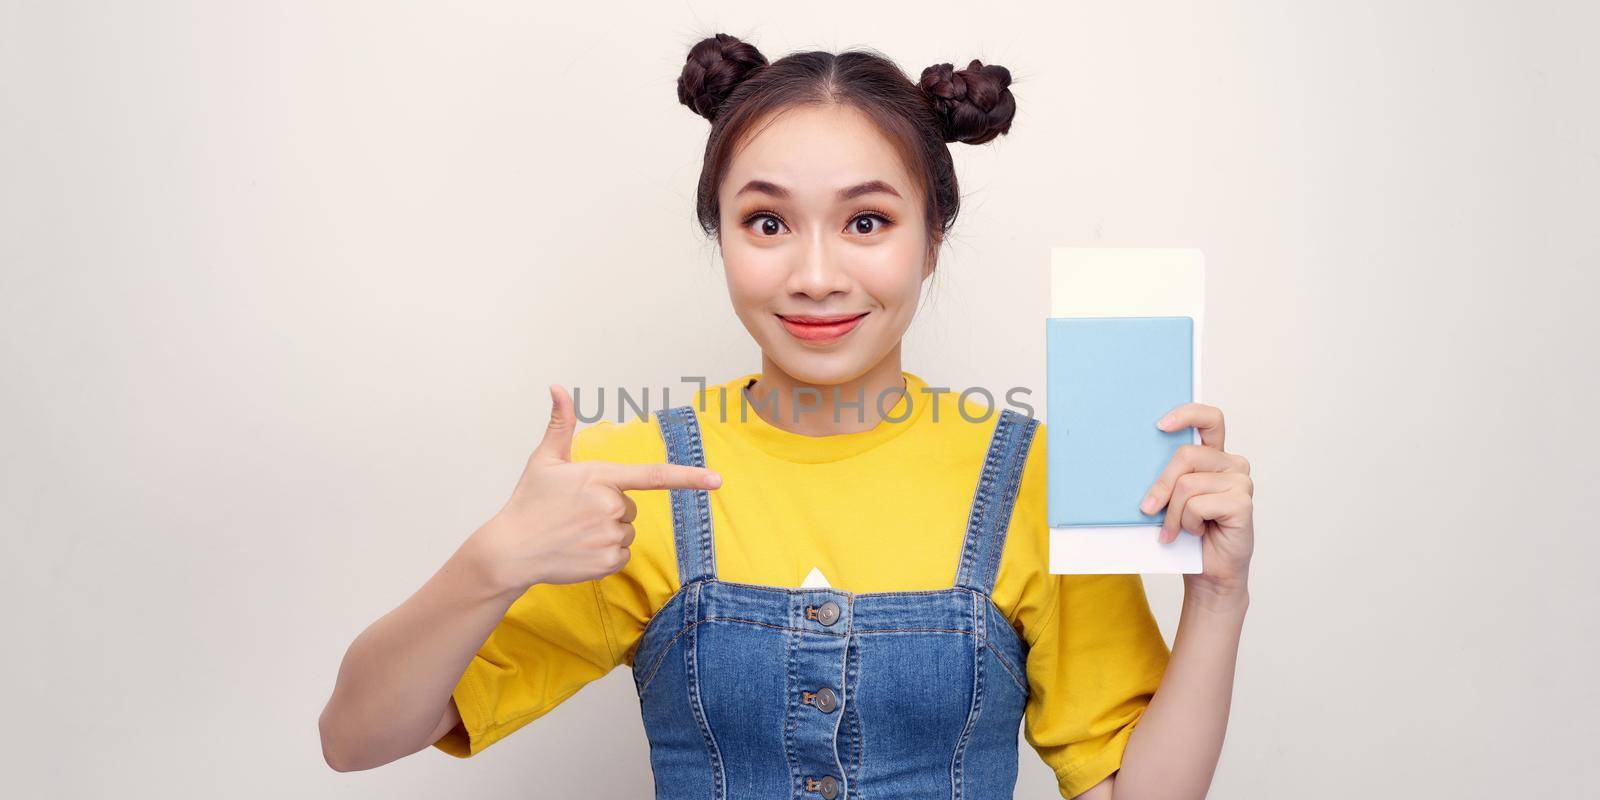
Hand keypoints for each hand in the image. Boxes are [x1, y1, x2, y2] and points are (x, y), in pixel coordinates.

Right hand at [467, 384, 721, 592]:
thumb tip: (557, 386)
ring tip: (574, 532)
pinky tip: (578, 550)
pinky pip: (621, 554)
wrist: (510, 551)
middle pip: (631, 506)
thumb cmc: (528, 502)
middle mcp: (610, 506)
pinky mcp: (607, 562)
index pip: (653, 474)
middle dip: (609, 508)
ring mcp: (609, 536)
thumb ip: (560, 423)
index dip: (688, 477)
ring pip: (626, 531)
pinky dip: (604, 554)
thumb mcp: (544, 460)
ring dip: (606, 532)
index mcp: (600, 477)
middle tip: (575, 513)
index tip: (717, 480)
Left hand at [1139, 402, 1253, 600]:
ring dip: (1173, 514)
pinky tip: (1197, 533)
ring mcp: (1241, 483)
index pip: (1209, 419)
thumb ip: (1167, 476)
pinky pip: (1198, 505)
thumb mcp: (1171, 499)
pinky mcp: (1242, 503)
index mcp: (1214, 457)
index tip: (1160, 425)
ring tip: (1176, 529)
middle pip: (1186, 456)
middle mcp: (1231, 464)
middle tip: (1149, 508)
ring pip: (1188, 485)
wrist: (1208, 573)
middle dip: (1161, 485)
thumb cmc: (1189, 535)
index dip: (1187, 414)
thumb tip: (1135, 459)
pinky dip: (1188, 523)